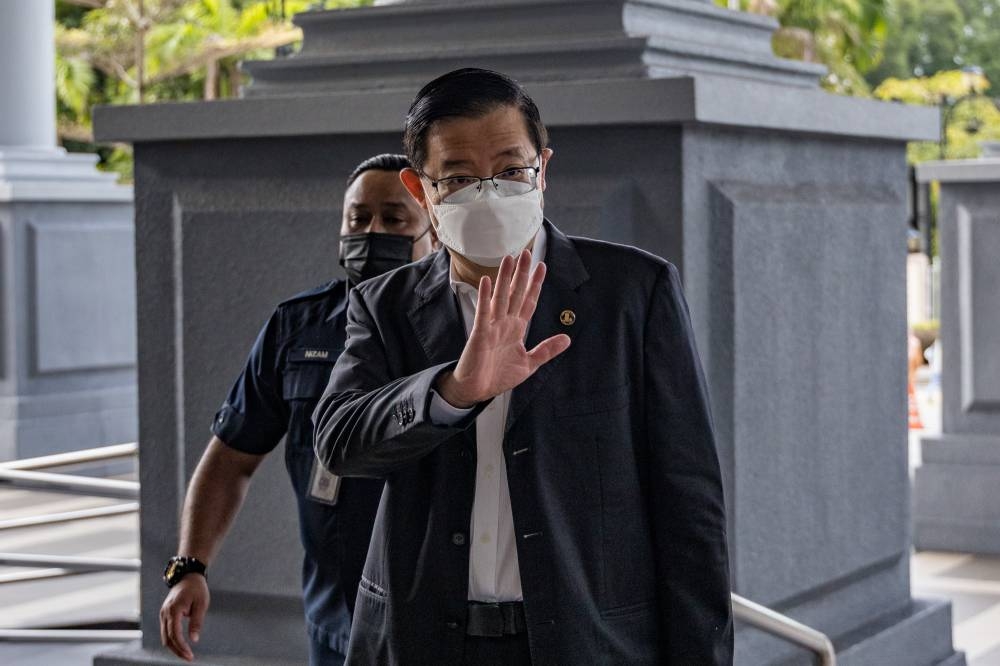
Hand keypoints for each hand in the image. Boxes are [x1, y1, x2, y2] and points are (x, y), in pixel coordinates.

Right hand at [160, 574, 208, 661]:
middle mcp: (165, 613)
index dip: (181, 646)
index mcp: (174, 610)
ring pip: (165, 637)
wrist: (188, 576)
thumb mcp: (201, 604)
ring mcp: (163, 614)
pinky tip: (181, 646)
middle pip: (167, 638)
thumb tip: (194, 640)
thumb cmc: (197, 589)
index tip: (190, 655)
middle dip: (177, 650)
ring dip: (174, 647)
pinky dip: (172, 640)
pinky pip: (166, 631)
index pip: (174, 634)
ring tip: (186, 654)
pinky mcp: (164, 615)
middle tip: (189, 658)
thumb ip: (197, 622)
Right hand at [437, 250, 570, 406]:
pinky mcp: (479, 334)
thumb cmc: (498, 376)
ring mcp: (492, 326)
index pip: (528, 301)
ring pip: (500, 297)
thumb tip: (567, 339)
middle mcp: (505, 323)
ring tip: (509, 258)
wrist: (477, 390)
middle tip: (527, 253)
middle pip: (515, 293)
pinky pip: (483, 312)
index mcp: (516, 329)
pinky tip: (487, 281)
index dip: (536, 285)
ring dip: (504, 278)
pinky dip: (485, 297)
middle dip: (522, 274)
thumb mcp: (529, 363)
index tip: (542, 267)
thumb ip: (546, 350)